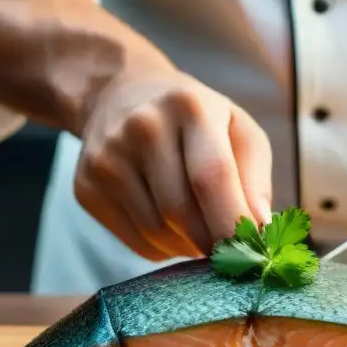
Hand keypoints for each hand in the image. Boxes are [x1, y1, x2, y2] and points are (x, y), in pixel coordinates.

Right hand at [72, 68, 272, 260]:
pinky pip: (135, 241)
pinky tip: (172, 228)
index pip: (211, 175)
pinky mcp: (86, 186)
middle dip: (212, 242)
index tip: (252, 251)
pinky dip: (162, 248)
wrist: (120, 95)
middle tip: (232, 251)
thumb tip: (259, 229)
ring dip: (188, 247)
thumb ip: (256, 179)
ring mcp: (107, 158)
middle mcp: (142, 127)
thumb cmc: (196, 120)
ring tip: (201, 232)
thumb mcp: (238, 129)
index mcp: (189, 107)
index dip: (232, 222)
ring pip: (157, 232)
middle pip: (181, 211)